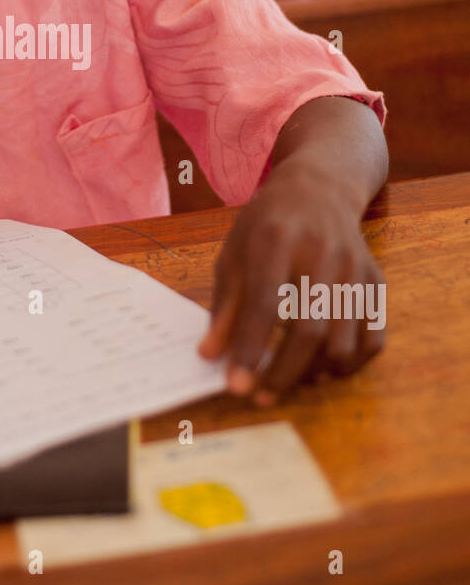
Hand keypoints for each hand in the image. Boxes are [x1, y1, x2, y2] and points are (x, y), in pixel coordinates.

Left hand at [199, 162, 384, 402]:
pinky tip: (322, 368)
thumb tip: (210, 355)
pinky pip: (372, 339)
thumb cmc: (267, 225)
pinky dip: (349, 364)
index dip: (250, 348)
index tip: (236, 385)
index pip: (265, 304)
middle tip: (260, 396)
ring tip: (288, 380)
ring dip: (314, 374)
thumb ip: (224, 305)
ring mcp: (354, 269)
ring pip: (343, 341)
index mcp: (276, 241)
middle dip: (282, 372)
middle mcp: (321, 254)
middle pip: (309, 330)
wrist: (319, 189)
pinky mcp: (375, 282)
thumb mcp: (234, 253)